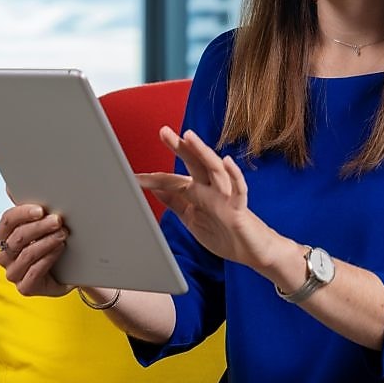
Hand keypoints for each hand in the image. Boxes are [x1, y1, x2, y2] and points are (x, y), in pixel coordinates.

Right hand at [0, 203, 72, 296]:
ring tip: (63, 234)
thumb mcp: (43, 224)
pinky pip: (34, 272)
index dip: (23, 213)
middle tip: (58, 220)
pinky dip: (48, 258)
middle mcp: (5, 256)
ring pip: (26, 254)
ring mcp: (13, 273)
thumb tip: (10, 186)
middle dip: (39, 227)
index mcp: (4, 237)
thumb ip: (30, 208)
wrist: (70, 270)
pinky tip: (59, 249)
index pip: (7, 221)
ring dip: (46, 242)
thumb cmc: (53, 243)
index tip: (41, 209)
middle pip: (17, 237)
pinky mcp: (25, 288)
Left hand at [137, 127, 281, 270]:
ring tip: (189, 137)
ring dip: (202, 152)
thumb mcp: (192, 218)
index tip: (132, 176)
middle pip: (194, 163)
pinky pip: (238, 189)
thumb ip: (176, 202)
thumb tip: (156, 188)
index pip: (172, 180)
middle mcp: (211, 189)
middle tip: (164, 131)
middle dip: (180, 147)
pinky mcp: (239, 207)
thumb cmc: (224, 232)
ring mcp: (226, 196)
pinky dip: (233, 174)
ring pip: (214, 169)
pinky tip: (226, 161)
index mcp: (198, 191)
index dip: (153, 178)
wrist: (251, 251)